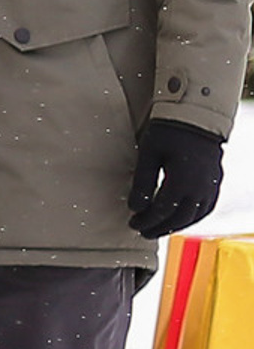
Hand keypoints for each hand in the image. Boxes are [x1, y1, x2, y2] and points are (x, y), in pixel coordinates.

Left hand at [129, 116, 226, 239]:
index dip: (147, 220)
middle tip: (142, 231)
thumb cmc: (168, 132)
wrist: (195, 117)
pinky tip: (180, 219)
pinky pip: (206, 208)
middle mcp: (200, 188)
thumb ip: (142, 182)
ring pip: (194, 216)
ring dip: (176, 225)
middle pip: (179, 217)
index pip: (163, 210)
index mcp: (182, 181)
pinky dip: (192, 217)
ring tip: (158, 229)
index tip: (133, 222)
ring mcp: (211, 186)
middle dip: (159, 227)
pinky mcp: (215, 182)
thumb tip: (135, 207)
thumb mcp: (148, 154)